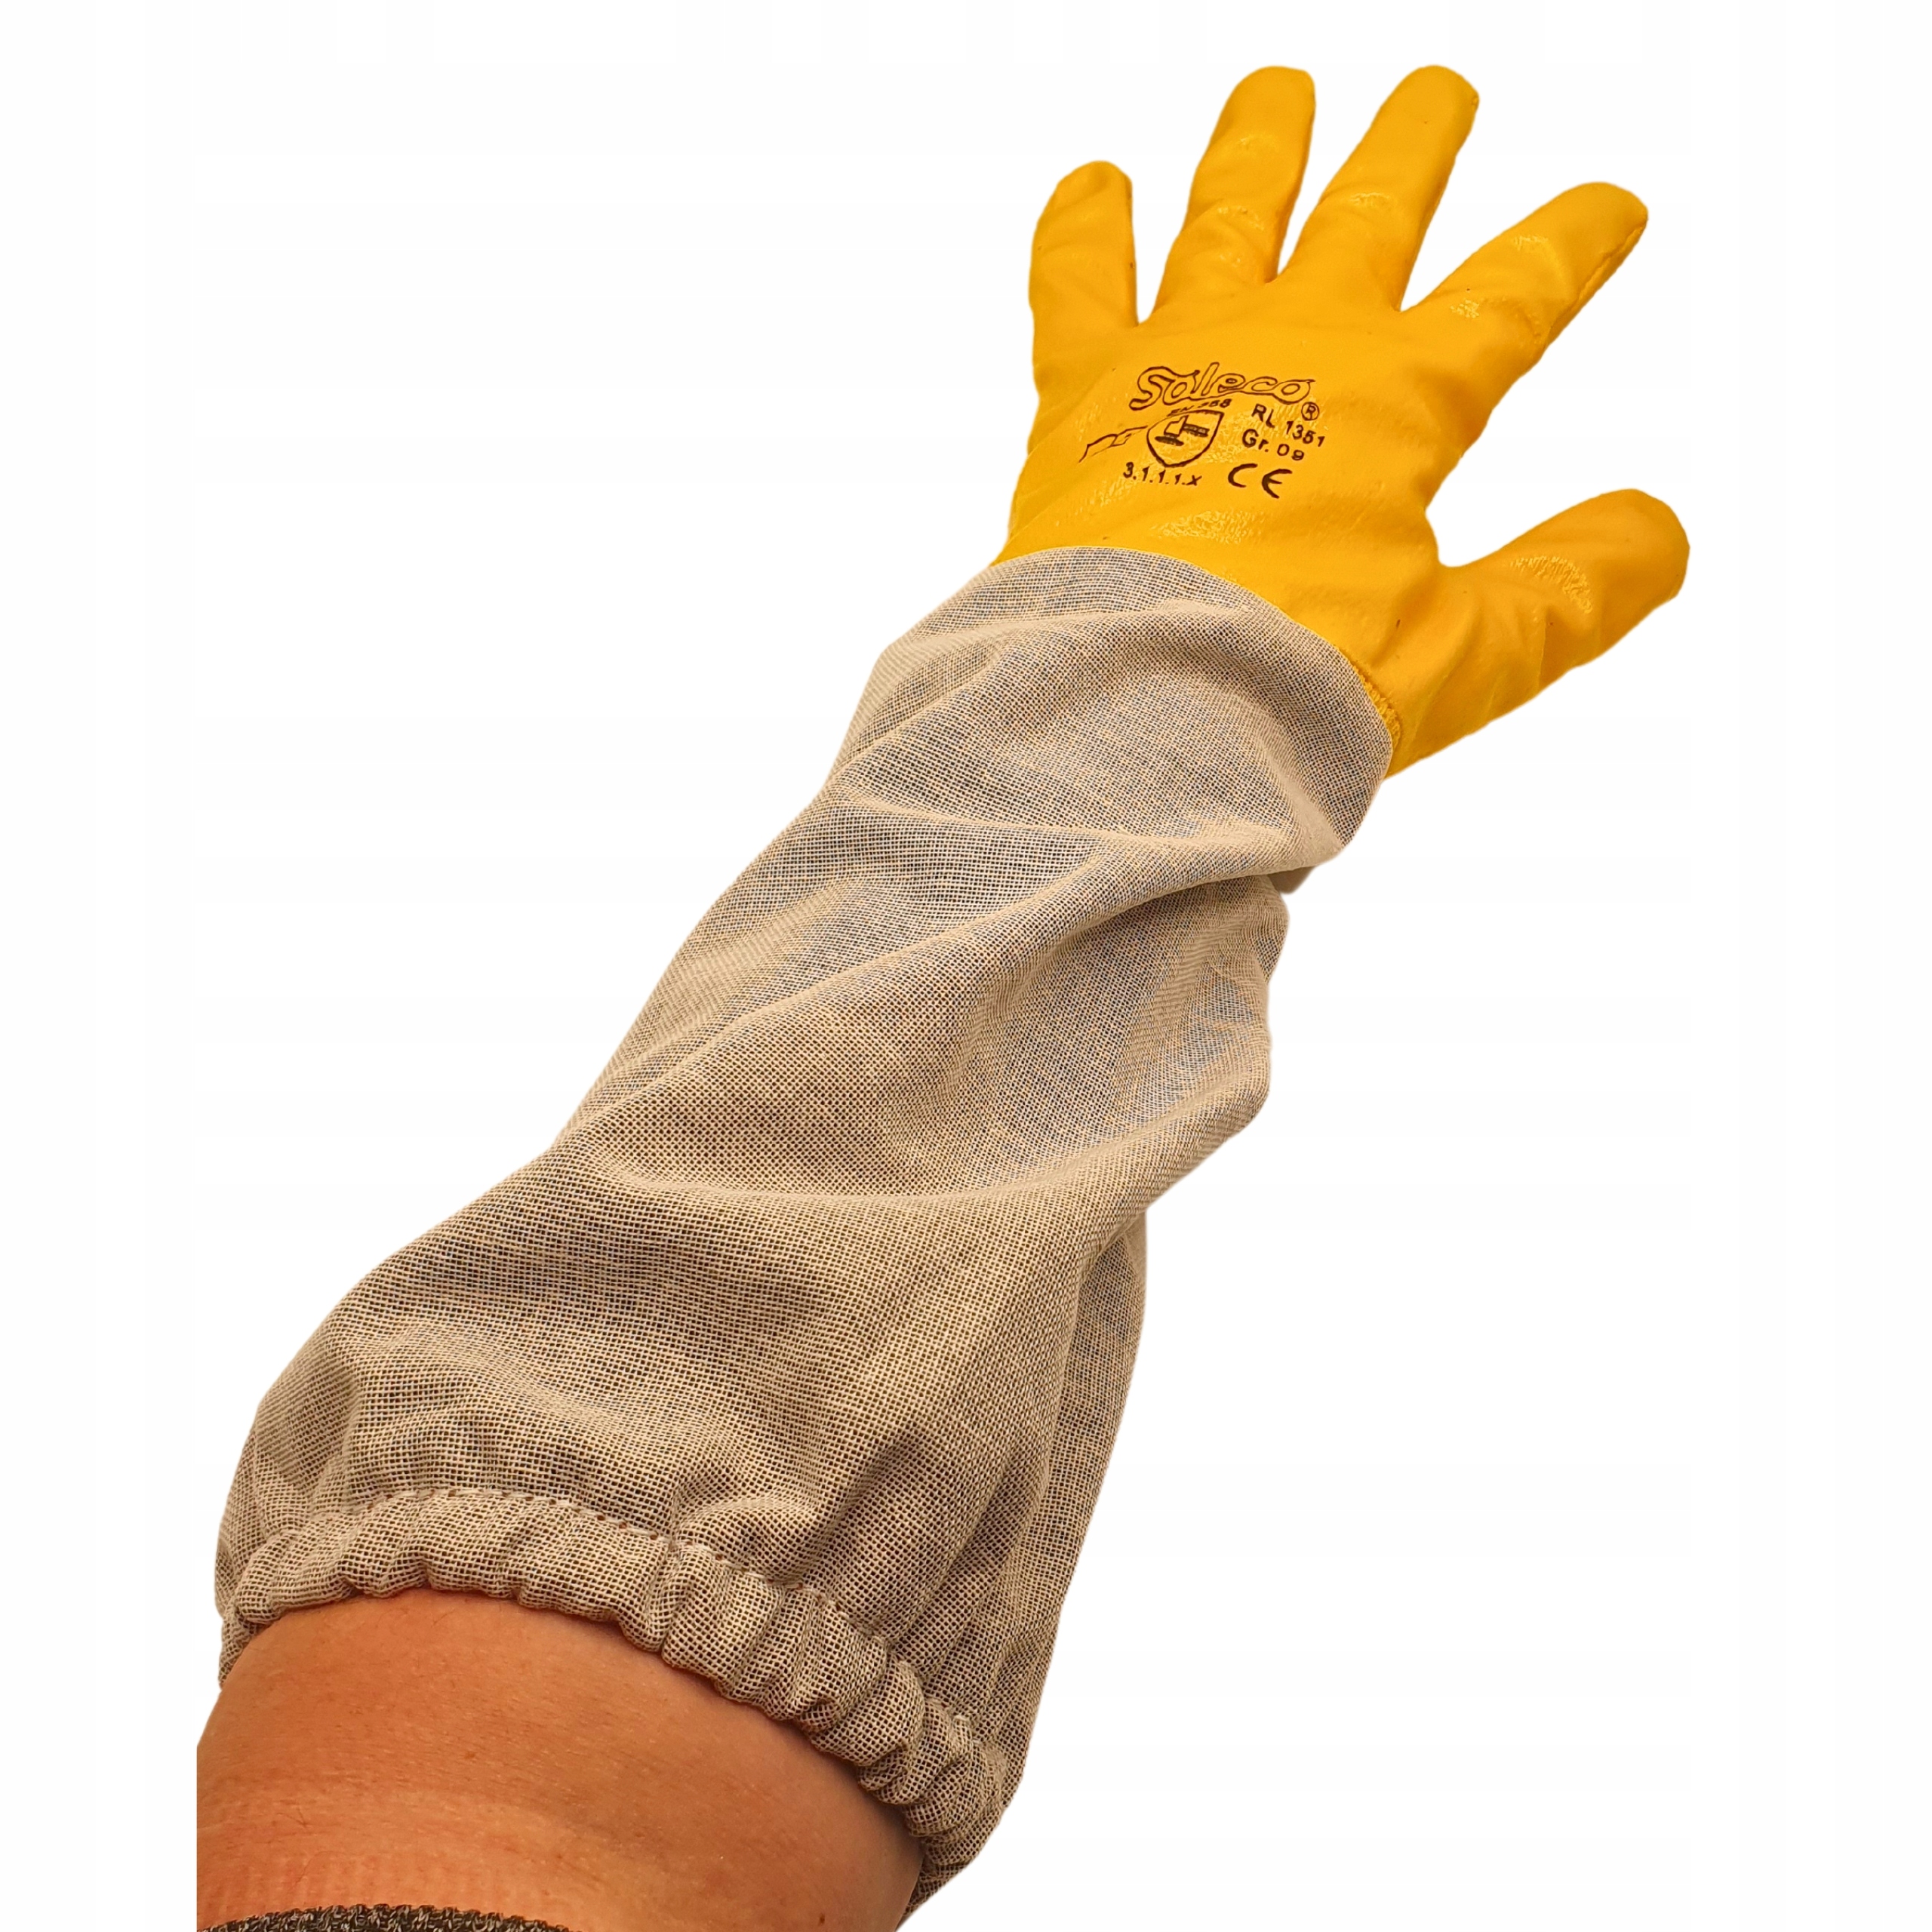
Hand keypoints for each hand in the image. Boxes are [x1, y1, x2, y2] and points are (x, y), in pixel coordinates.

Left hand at [998, 65, 1688, 769]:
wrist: (1138, 699)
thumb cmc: (1294, 685)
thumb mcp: (1468, 654)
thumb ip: (1570, 589)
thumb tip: (1660, 531)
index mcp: (1402, 404)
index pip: (1512, 297)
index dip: (1569, 245)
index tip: (1608, 206)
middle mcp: (1297, 347)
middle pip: (1371, 214)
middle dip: (1415, 146)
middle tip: (1439, 90)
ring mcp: (1187, 357)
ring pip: (1230, 215)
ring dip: (1262, 145)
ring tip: (1278, 88)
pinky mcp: (1083, 396)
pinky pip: (1076, 283)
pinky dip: (1083, 229)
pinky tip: (1093, 182)